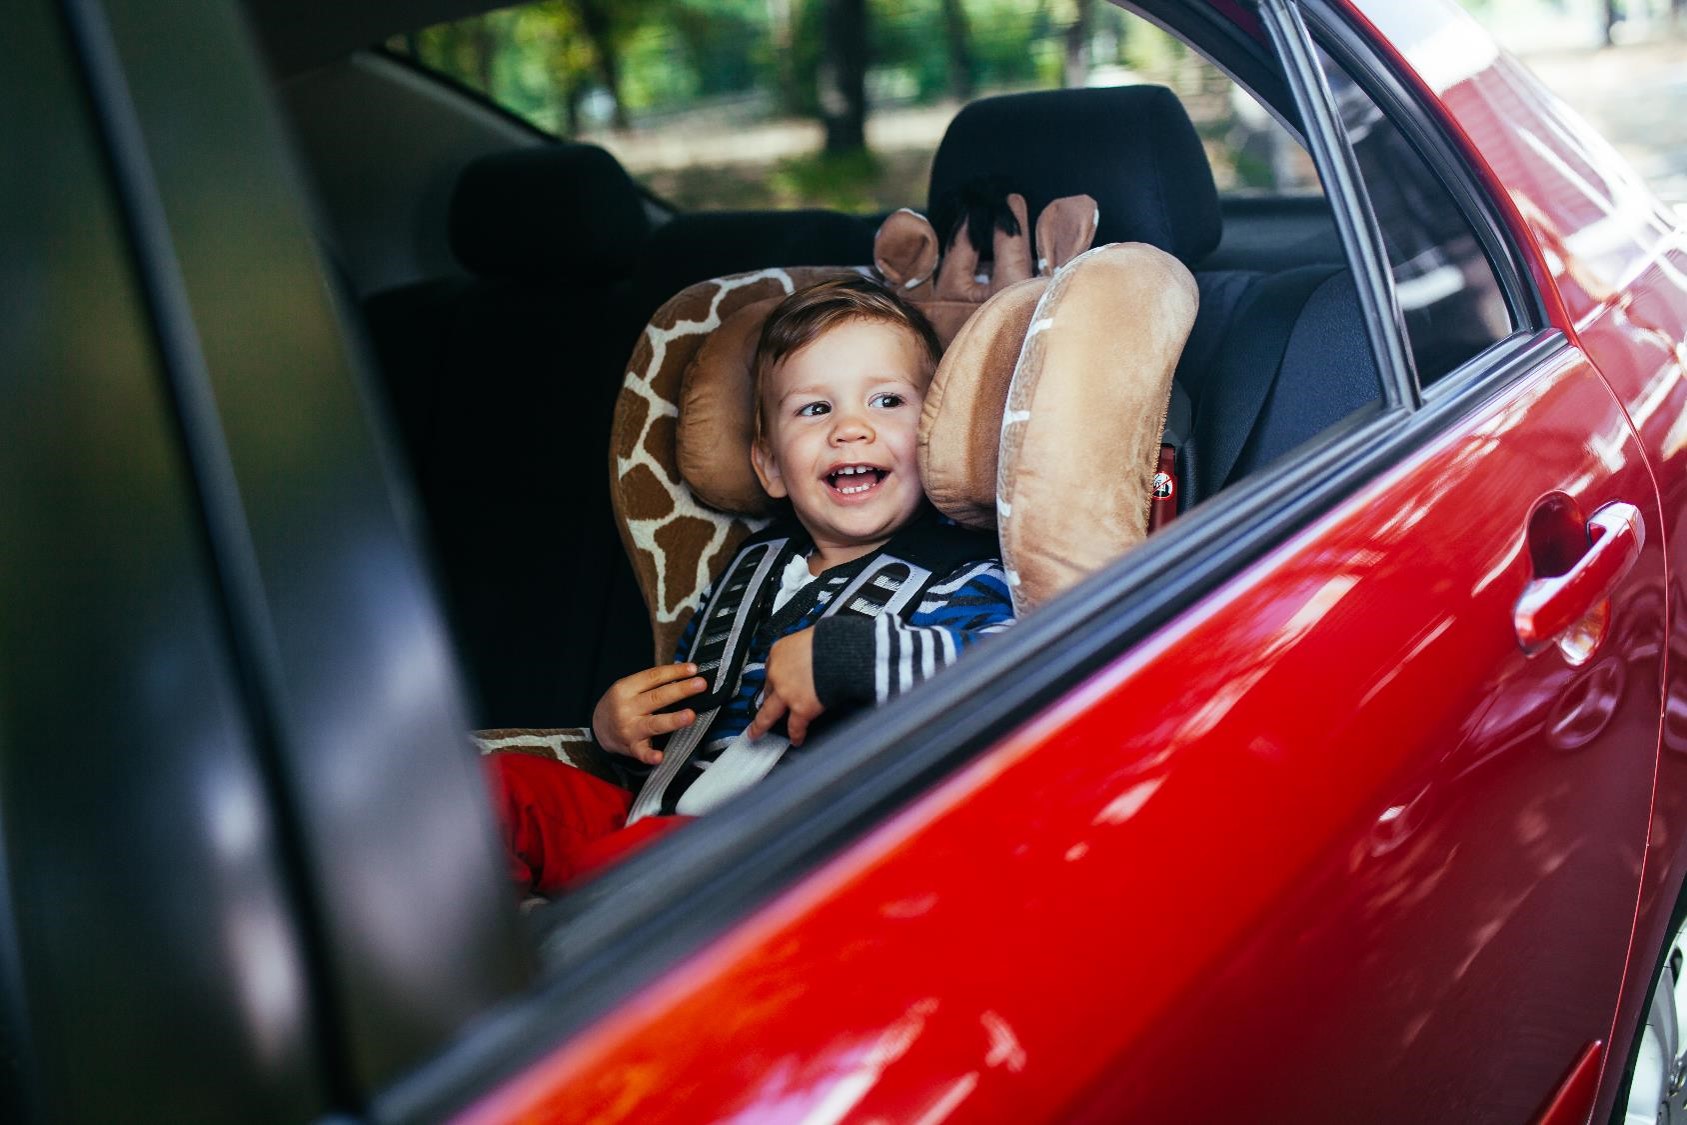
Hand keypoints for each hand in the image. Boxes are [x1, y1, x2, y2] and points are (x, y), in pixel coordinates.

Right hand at [591, 663, 707, 764]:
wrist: (598, 728)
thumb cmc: (620, 704)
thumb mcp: (628, 687)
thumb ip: (652, 682)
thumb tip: (684, 672)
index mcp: (626, 688)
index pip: (653, 677)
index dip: (674, 672)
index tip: (694, 669)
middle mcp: (627, 708)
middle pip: (657, 697)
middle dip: (681, 690)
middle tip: (701, 684)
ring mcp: (629, 729)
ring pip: (654, 724)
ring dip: (673, 720)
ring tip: (690, 715)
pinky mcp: (631, 747)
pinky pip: (642, 753)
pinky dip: (650, 756)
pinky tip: (660, 757)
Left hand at [748, 628, 823, 745]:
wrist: (840, 649)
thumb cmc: (831, 640)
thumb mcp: (809, 639)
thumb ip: (804, 653)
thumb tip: (812, 660)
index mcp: (779, 652)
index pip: (771, 669)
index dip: (774, 680)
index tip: (774, 685)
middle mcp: (778, 673)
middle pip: (766, 692)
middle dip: (763, 702)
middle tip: (759, 710)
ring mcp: (786, 692)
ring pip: (768, 714)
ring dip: (761, 725)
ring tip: (757, 733)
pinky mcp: (800, 707)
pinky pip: (796, 726)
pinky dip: (796, 735)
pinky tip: (795, 740)